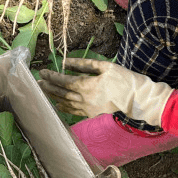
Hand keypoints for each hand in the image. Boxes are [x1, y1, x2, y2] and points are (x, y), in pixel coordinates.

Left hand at [38, 58, 173, 125]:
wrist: (139, 101)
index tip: (42, 72)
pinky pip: (74, 111)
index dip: (51, 77)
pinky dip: (64, 107)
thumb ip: (84, 65)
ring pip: (66, 102)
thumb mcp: (105, 67)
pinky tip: (58, 105)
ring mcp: (88, 109)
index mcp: (87, 86)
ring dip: (53, 96)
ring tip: (43, 92)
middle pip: (61, 92)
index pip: (63, 81)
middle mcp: (84, 99)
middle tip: (37, 82)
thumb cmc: (125, 80)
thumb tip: (66, 63)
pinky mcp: (92, 114)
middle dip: (48, 87)